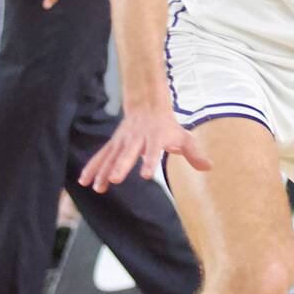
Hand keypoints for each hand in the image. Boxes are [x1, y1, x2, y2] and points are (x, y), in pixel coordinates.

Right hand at [79, 108, 212, 192]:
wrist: (147, 106)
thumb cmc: (168, 126)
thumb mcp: (184, 136)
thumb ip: (194, 153)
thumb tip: (209, 167)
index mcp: (154, 138)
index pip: (152, 152)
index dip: (148, 162)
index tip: (144, 175)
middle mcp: (136, 140)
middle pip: (128, 154)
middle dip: (120, 166)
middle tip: (114, 179)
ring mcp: (123, 141)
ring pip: (111, 157)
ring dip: (103, 171)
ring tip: (98, 188)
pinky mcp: (113, 144)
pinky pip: (100, 156)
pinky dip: (92, 168)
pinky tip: (83, 181)